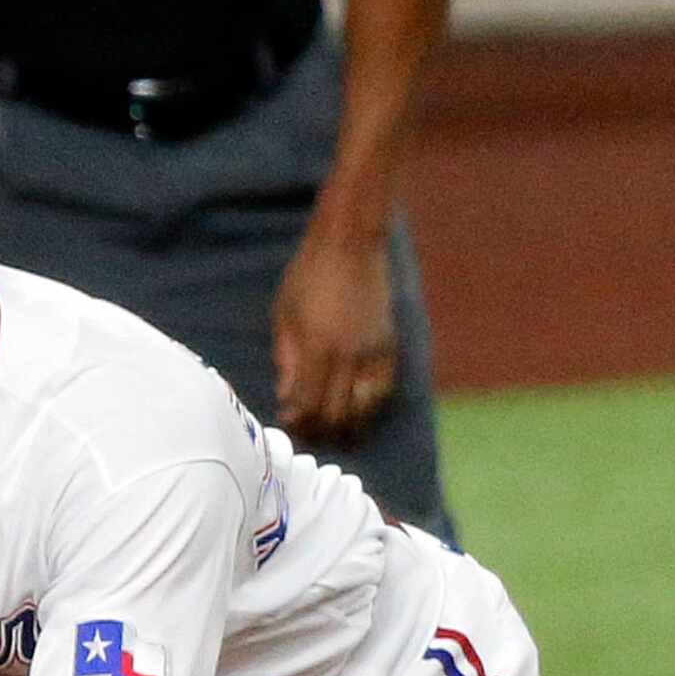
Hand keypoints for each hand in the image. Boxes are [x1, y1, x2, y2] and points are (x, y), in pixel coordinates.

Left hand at [271, 231, 398, 444]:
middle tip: (308, 432)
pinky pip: (383, 391)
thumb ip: (286, 360)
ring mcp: (374, 353)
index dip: (298, 421)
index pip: (309, 404)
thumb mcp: (284, 316)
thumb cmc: (308, 275)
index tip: (288, 422)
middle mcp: (350, 356)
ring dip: (348, 425)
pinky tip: (356, 409)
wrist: (350, 243)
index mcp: (318, 348)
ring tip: (333, 429)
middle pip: (337, 414)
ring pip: (365, 409)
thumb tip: (287, 398)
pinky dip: (369, 406)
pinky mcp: (390, 346)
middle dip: (321, 431)